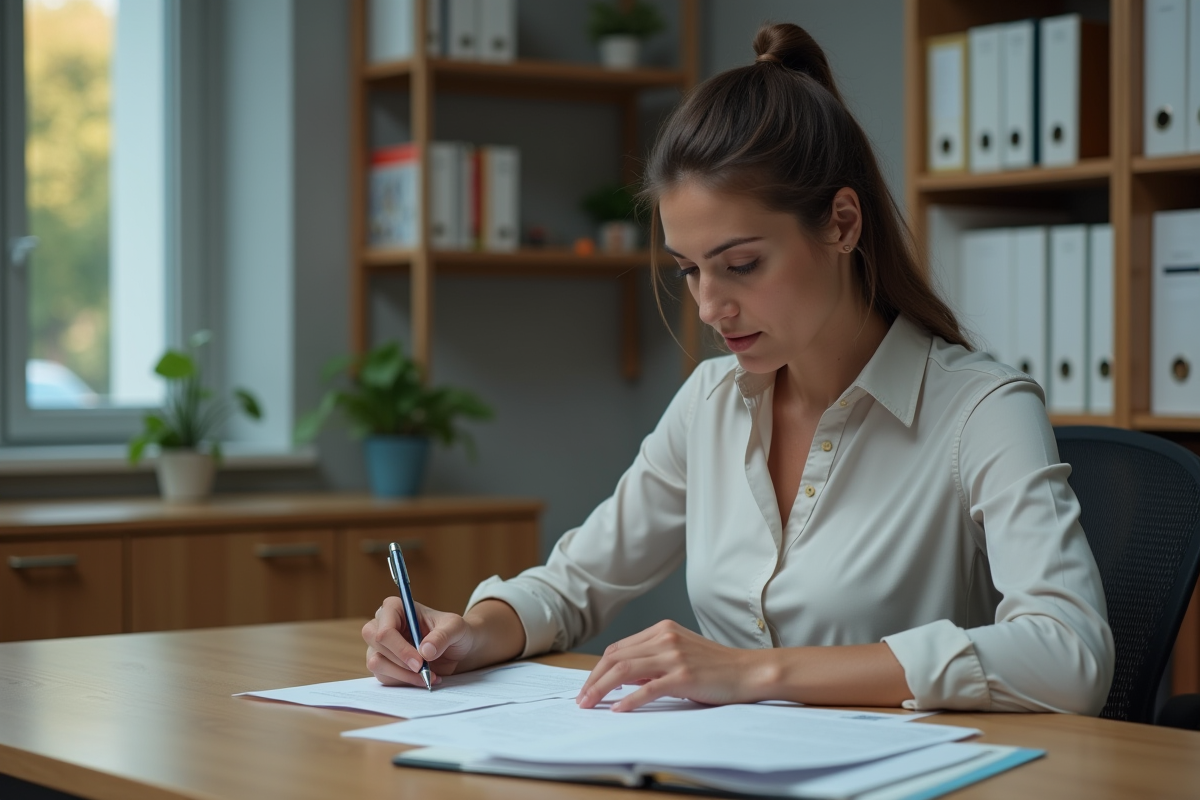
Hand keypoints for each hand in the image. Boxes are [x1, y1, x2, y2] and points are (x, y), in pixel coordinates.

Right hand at [362, 596, 476, 686]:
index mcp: (395, 608)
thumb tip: (425, 651)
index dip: (400, 648)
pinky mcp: (382, 664)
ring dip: (403, 674)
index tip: (419, 662)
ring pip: (376, 663)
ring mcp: (379, 645)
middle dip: (400, 662)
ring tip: (428, 676)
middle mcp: (382, 624)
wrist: (458, 649)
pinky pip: (384, 677)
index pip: (385, 629)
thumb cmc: (454, 631)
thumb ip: (442, 635)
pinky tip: (423, 678)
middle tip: (424, 670)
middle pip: (376, 644)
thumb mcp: (456, 628)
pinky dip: (405, 681)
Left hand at [575, 620, 761, 711]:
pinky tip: (617, 709)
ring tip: (590, 704)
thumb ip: (653, 660)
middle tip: (581, 699)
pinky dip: (628, 700)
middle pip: (616, 657)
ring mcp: (673, 656)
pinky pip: (647, 688)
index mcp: (662, 629)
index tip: (589, 685)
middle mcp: (665, 638)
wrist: (748, 671)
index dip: (599, 668)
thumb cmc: (716, 666)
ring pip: (624, 670)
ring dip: (602, 688)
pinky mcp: (683, 676)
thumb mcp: (681, 653)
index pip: (619, 647)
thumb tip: (624, 677)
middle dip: (593, 679)